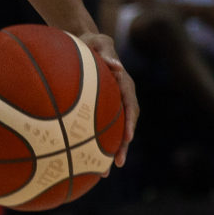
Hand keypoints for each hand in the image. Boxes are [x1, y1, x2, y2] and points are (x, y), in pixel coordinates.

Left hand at [81, 30, 138, 166]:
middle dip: (123, 146)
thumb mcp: (100, 41)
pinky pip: (99, 127)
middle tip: (118, 163)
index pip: (130, 105)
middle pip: (125, 125)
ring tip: (104, 173)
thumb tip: (117, 66)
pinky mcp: (101, 109)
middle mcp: (121, 97)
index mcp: (124, 83)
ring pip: (113, 131)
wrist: (84, 43)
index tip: (128, 137)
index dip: (130, 122)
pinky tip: (83, 160)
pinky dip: (95, 142)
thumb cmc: (91, 41)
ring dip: (111, 151)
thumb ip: (107, 52)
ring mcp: (112, 104)